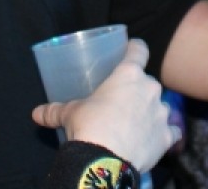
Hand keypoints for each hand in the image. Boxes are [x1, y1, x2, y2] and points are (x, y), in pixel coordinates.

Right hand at [32, 40, 181, 172]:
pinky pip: (171, 131)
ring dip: (150, 112)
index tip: (134, 49)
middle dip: (138, 91)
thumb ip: (56, 110)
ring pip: (160, 106)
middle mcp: (150, 88)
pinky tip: (154, 139)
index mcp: (128, 74)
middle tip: (123, 102)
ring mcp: (162, 111)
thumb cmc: (89, 126)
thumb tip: (36, 113)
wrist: (106, 159)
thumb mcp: (70, 114)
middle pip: (148, 82)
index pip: (139, 50)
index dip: (136, 49)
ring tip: (135, 125)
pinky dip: (165, 133)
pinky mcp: (167, 135)